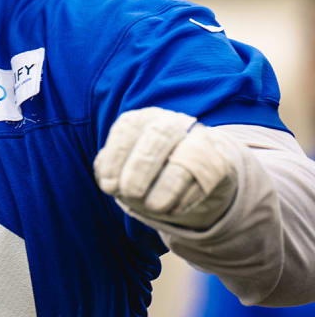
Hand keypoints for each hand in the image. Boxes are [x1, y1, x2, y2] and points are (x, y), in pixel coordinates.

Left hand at [94, 106, 239, 229]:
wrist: (194, 177)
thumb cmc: (146, 172)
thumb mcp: (123, 168)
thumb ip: (111, 170)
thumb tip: (109, 181)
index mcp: (142, 119)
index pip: (128, 128)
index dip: (116, 156)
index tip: (108, 186)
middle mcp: (171, 122)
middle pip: (158, 136)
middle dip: (141, 167)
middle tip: (130, 194)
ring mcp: (199, 138)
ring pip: (187, 155)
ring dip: (168, 184)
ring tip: (154, 207)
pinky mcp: (220, 161)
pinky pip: (206, 176)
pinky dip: (188, 196)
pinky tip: (174, 209)